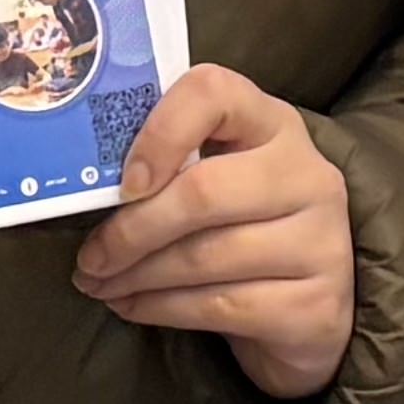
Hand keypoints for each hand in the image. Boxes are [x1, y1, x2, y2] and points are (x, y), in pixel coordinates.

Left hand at [68, 66, 354, 401]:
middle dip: (131, 229)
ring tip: (99, 282)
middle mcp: (307, 175)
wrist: (310, 310)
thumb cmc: (244, 229)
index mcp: (273, 125)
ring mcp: (320, 242)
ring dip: (137, 275)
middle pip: (203, 192)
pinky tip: (132, 305)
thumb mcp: (218, 178)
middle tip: (89, 256)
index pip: (215, 94)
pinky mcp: (315, 306)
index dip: (160, 131)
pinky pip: (220, 307)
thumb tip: (83, 188)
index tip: (124, 181)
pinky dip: (161, 308)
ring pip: (205, 257)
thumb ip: (171, 166)